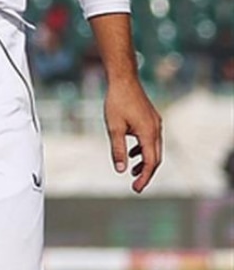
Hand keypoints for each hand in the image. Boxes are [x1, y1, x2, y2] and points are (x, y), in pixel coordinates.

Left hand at [104, 77, 161, 192]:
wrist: (123, 80)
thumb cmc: (116, 102)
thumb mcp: (113, 127)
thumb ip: (118, 150)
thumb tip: (120, 170)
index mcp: (149, 133)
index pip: (150, 162)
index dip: (145, 177)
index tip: (136, 189)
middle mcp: (156, 130)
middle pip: (155, 158)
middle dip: (147, 173)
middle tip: (136, 185)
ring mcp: (155, 123)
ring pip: (154, 148)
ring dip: (145, 161)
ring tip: (133, 171)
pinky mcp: (151, 119)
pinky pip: (151, 139)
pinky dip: (143, 149)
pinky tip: (132, 152)